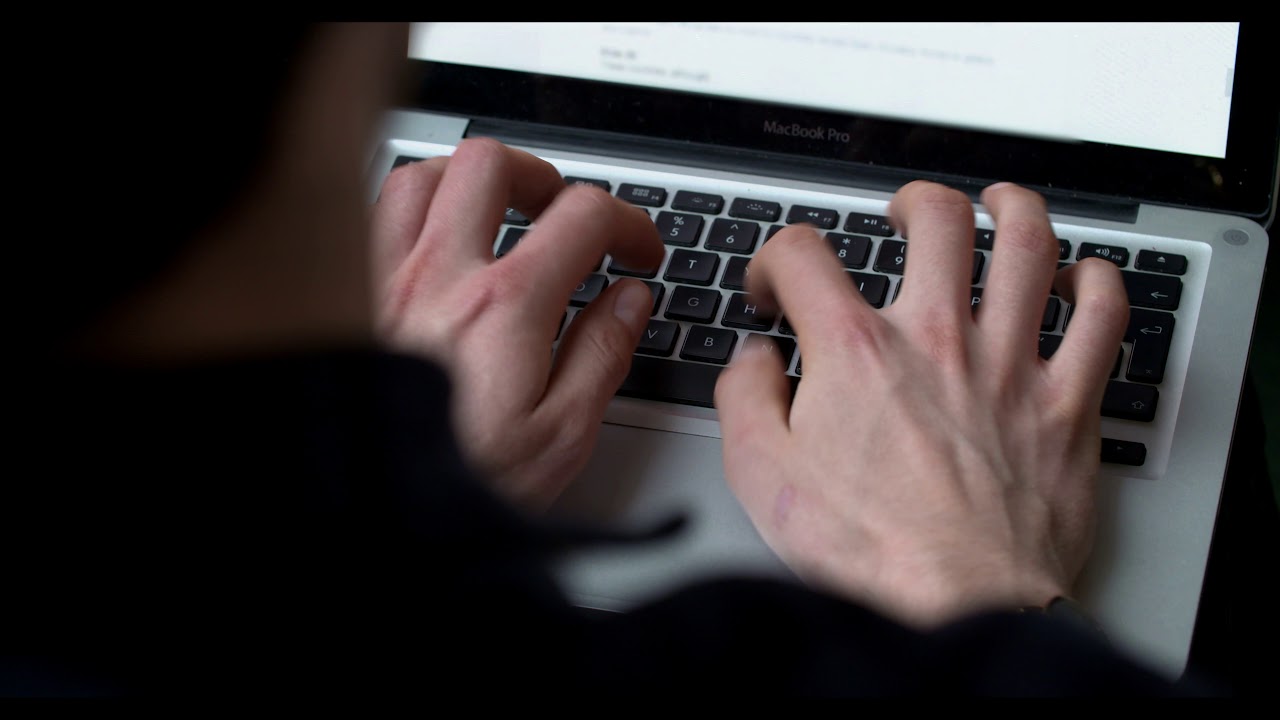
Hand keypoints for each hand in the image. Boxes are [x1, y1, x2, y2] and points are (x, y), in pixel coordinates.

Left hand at [372, 138, 663, 510]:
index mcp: (504, 306)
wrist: (363, 513)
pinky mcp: (345, 300)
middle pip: (491, 165)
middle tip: (562, 214)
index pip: (581, 216)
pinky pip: (372, 221)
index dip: (627, 222)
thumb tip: (629, 301)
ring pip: (421, 178)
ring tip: (493, 216)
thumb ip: (602, 355)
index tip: (636, 251)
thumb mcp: (560, 436)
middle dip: (541, 178)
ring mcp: (383, 281)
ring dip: (467, 185)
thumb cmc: (456, 483)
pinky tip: (427, 249)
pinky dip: (409, 214)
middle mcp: (438, 276)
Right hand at [715, 181, 1128, 627]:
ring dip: (1012, 208)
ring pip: (1028, 244)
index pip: (804, 255)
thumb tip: (753, 360)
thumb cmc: (871, 551)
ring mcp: (1010, 366)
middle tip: (904, 214)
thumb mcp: (762, 476)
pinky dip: (1096, 283)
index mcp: (856, 352)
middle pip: (935, 220)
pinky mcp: (1068, 405)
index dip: (777, 260)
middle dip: (912, 202)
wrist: (959, 607)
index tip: (780, 289)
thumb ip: (744, 398)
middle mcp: (937, 340)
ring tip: (998, 204)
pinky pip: (1103, 318)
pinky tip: (1081, 276)